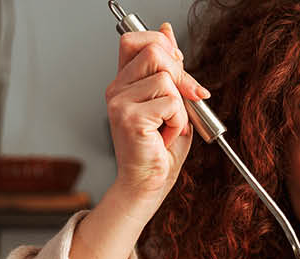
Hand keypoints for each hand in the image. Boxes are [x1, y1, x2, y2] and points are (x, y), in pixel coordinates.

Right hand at [105, 22, 209, 208]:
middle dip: (180, 75)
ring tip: (169, 126)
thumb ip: (170, 69)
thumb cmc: (159, 150)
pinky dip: (178, 122)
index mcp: (123, 83)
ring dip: (180, 107)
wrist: (146, 185)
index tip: (177, 68)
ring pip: (166, 78)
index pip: (134, 39)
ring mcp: (120, 103)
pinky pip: (171, 103)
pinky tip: (166, 136)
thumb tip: (167, 31)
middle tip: (183, 102)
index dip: (161, 45)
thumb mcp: (172, 102)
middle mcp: (116, 90)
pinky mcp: (130, 118)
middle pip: (155, 51)